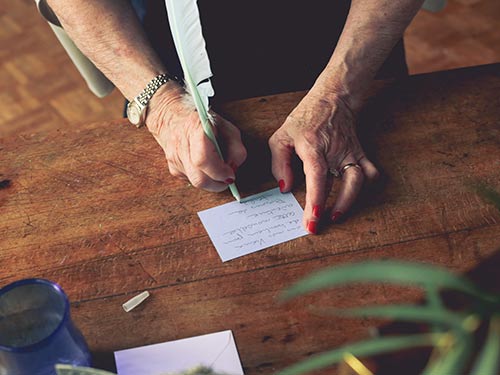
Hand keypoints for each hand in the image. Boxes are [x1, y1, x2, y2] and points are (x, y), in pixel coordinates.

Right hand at [146, 84, 246, 190]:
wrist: (170, 114)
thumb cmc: (200, 119)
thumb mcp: (226, 126)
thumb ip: (235, 147)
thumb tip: (234, 168)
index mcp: (193, 129)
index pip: (203, 160)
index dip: (219, 172)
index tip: (230, 173)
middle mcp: (180, 146)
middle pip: (199, 179)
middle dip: (218, 184)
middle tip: (228, 177)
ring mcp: (174, 159)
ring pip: (196, 182)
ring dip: (211, 181)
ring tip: (218, 169)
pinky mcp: (173, 169)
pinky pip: (191, 180)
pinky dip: (203, 177)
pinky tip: (205, 166)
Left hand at [268, 91, 378, 233]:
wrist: (331, 99)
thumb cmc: (304, 119)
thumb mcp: (281, 137)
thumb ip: (279, 164)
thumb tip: (285, 188)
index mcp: (314, 147)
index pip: (318, 176)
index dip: (316, 199)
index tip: (313, 218)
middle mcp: (336, 151)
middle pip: (346, 183)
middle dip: (338, 207)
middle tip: (321, 224)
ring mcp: (352, 152)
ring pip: (362, 180)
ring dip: (351, 201)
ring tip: (337, 215)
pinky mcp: (360, 153)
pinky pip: (370, 172)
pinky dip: (366, 186)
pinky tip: (353, 196)